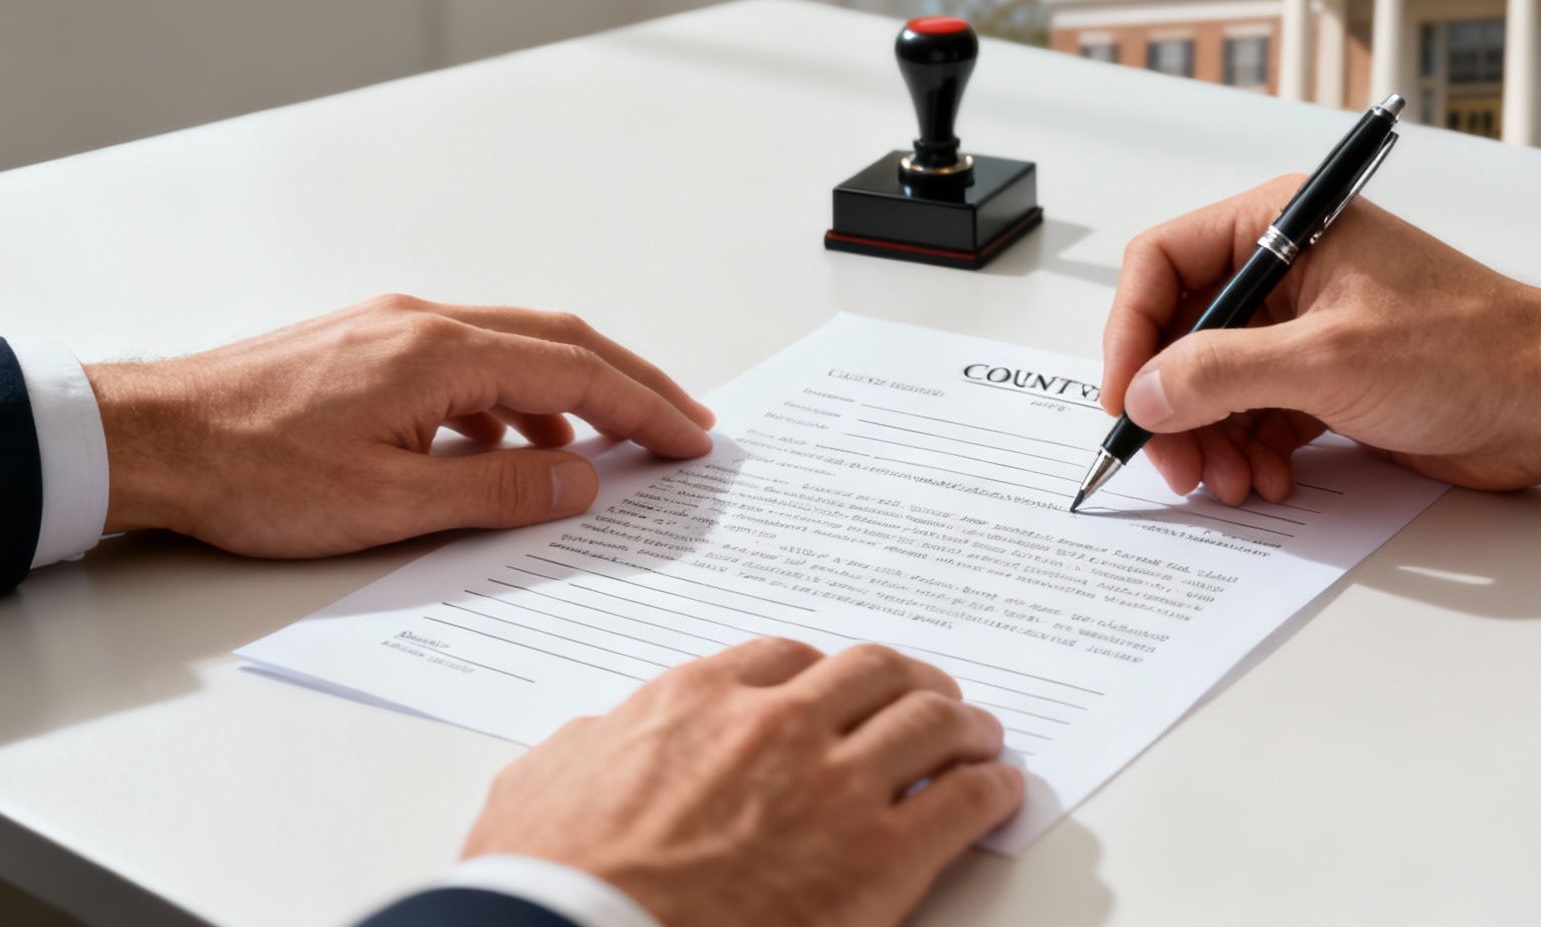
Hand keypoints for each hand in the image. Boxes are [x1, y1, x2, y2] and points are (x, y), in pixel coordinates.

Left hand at [86, 294, 715, 554]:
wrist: (147, 440)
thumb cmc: (252, 472)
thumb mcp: (391, 504)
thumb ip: (499, 492)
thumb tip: (583, 481)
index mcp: (441, 352)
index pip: (576, 373)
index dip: (645, 408)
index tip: (693, 439)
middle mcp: (424, 322)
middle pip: (559, 342)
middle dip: (629, 384)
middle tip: (683, 424)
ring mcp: (391, 327)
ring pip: (513, 348)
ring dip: (570, 392)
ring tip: (605, 449)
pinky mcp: (365, 347)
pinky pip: (466, 362)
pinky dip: (510, 400)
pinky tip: (504, 448)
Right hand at [462, 638, 1023, 926]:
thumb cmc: (550, 882)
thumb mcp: (543, 783)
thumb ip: (592, 746)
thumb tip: (601, 739)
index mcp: (697, 700)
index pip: (785, 657)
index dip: (822, 674)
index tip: (837, 690)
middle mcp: (776, 724)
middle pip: (873, 672)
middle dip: (907, 682)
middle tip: (927, 699)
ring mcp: (833, 786)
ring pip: (931, 720)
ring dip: (964, 724)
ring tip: (980, 737)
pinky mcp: (878, 858)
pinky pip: (963, 801)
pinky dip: (990, 789)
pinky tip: (997, 793)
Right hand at [1101, 176, 1540, 500]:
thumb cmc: (1466, 350)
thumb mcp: (1326, 361)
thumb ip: (1221, 374)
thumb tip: (1144, 393)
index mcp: (1280, 225)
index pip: (1162, 263)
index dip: (1131, 333)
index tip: (1125, 399)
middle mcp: (1285, 267)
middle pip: (1181, 333)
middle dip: (1172, 405)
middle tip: (1174, 465)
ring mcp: (1303, 325)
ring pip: (1213, 383)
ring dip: (1210, 439)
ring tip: (1231, 484)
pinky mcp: (1324, 377)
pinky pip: (1254, 414)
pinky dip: (1249, 452)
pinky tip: (1268, 482)